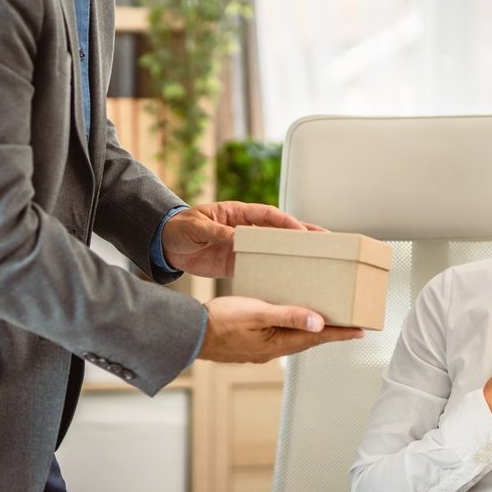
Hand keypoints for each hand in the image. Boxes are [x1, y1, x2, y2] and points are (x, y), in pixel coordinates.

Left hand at [160, 202, 324, 278]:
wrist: (164, 245)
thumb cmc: (180, 227)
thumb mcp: (198, 227)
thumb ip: (219, 233)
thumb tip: (238, 238)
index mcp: (238, 213)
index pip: (269, 216)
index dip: (286, 223)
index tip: (302, 231)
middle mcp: (245, 229)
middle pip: (279, 231)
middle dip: (303, 234)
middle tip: (327, 240)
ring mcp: (242, 247)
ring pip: (274, 249)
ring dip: (293, 254)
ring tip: (317, 259)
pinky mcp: (236, 263)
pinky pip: (259, 267)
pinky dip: (273, 271)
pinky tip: (289, 278)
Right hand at [198, 295, 362, 363]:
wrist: (189, 333)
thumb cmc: (219, 322)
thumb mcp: (258, 313)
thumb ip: (289, 316)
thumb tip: (320, 322)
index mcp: (277, 344)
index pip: (318, 337)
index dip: (341, 333)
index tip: (361, 331)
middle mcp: (272, 350)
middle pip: (309, 339)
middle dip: (330, 332)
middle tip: (350, 325)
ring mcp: (261, 349)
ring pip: (294, 338)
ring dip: (311, 330)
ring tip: (326, 320)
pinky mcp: (251, 344)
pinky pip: (279, 336)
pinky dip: (292, 328)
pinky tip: (289, 319)